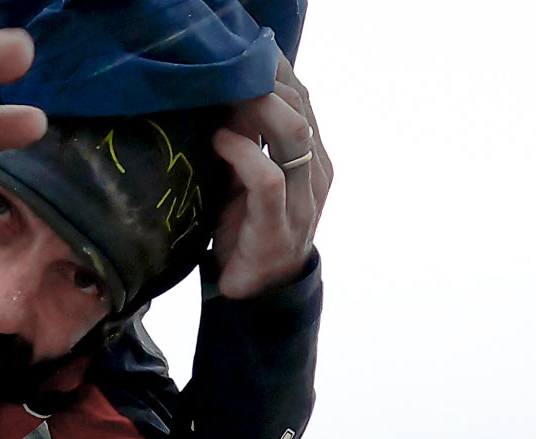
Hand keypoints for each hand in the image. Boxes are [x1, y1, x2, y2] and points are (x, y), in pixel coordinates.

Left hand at [209, 56, 332, 298]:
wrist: (254, 288)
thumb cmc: (248, 225)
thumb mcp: (247, 173)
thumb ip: (247, 136)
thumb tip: (228, 90)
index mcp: (312, 157)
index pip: (302, 101)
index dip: (276, 73)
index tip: (245, 52)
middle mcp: (315, 173)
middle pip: (300, 109)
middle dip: (265, 83)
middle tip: (230, 68)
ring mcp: (303, 200)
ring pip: (294, 134)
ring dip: (258, 107)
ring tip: (227, 94)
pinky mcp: (280, 225)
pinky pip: (268, 178)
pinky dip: (243, 152)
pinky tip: (220, 140)